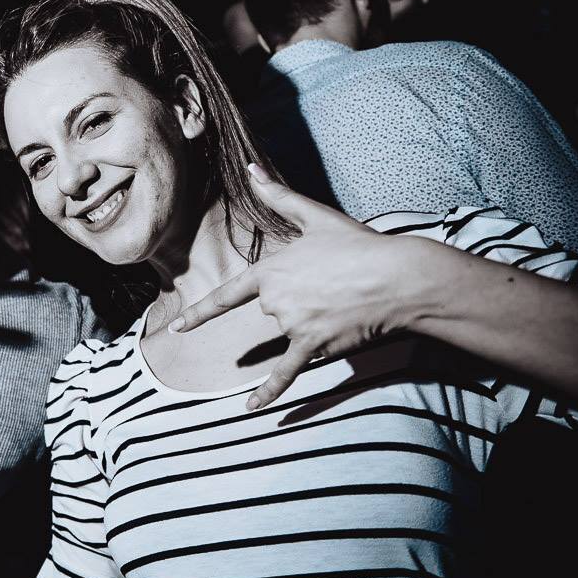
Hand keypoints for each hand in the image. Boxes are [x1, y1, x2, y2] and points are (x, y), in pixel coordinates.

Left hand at [171, 164, 426, 408]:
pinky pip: (286, 373)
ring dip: (311, 322)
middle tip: (334, 283)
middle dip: (298, 300)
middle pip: (272, 310)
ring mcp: (292, 325)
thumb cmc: (358, 245)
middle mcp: (275, 300)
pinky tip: (250, 410)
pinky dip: (268, 392)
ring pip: (288, 331)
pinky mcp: (313, 346)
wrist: (398, 277)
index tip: (179, 327)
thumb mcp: (315, 217)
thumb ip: (277, 195)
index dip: (202, 313)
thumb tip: (250, 167)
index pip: (228, 294)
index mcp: (271, 271)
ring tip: (344, 301)